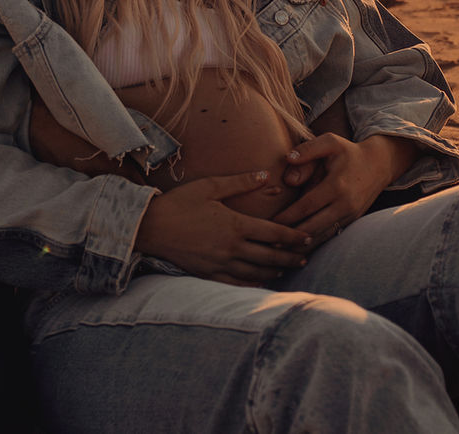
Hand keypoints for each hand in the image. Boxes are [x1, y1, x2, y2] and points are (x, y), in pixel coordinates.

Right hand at [135, 171, 311, 286]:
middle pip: (270, 256)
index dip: (293, 236)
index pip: (273, 233)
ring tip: (287, 268)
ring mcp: (221, 264)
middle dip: (290, 257)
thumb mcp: (209, 186)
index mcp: (235, 225)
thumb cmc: (179, 203)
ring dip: (275, 270)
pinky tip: (261, 281)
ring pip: (256, 272)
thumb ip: (240, 182)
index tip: (308, 238)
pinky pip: (237, 284)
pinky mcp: (209, 274)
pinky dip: (253, 283)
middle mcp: (232, 248)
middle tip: (305, 257)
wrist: (150, 227)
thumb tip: (265, 175)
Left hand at [274, 133, 419, 243]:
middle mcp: (345, 204)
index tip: (270, 222)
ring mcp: (351, 215)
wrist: (379, 164)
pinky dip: (316, 243)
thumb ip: (308, 150)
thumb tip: (288, 159)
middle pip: (314, 226)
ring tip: (281, 252)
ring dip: (302, 245)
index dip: (288, 216)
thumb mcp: (329, 142)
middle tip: (270, 243)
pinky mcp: (352, 220)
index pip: (307, 206)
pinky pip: (331, 235)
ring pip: (323, 235)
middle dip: (291, 236)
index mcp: (336, 185)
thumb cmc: (348, 152)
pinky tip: (301, 250)